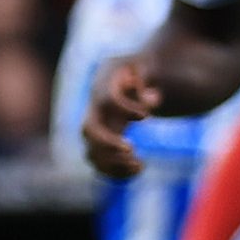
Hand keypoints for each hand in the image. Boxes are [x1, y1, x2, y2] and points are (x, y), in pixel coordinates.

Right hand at [80, 57, 168, 180]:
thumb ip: (148, 78)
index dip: (125, 110)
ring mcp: (96, 129)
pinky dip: (116, 173)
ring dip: (113, 164)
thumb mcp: (146, 67)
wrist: (127, 79)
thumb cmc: (138, 71)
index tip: (147, 116)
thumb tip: (151, 99)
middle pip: (88, 130)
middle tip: (132, 149)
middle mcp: (94, 109)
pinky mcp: (101, 144)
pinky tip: (139, 170)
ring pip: (92, 153)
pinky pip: (101, 164)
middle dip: (108, 143)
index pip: (107, 101)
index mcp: (103, 85)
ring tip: (140, 165)